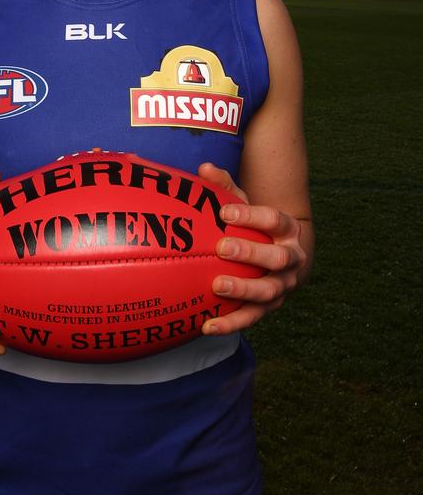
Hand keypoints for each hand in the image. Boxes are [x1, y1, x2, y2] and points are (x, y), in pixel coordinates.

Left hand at [196, 162, 310, 335]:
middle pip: (277, 256)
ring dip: (244, 289)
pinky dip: (231, 323)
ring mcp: (283, 285)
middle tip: (222, 247)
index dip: (251, 216)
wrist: (285, 257)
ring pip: (269, 290)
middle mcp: (291, 258)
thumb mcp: (246, 204)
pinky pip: (252, 317)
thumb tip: (204, 169)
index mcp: (287, 230)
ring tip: (217, 286)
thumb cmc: (256, 227)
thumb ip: (226, 187)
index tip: (224, 212)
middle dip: (250, 252)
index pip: (274, 220)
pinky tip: (206, 326)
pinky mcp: (270, 307)